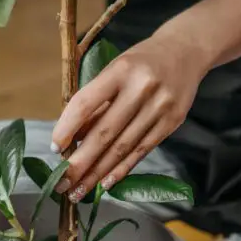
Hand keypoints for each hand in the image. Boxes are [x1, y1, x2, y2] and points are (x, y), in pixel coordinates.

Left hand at [50, 30, 207, 202]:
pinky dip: (122, 169)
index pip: (86, 102)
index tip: (55, 148)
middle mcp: (141, 88)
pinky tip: (106, 183)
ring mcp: (160, 106)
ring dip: (98, 172)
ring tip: (79, 190)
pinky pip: (142, 150)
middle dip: (81, 162)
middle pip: (105, 132)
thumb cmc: (141, 60)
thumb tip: (73, 138)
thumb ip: (97, 100)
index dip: (67, 128)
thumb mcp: (115, 69)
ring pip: (123, 147)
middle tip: (62, 183)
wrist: (185, 51)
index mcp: (120, 69)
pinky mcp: (172, 121)